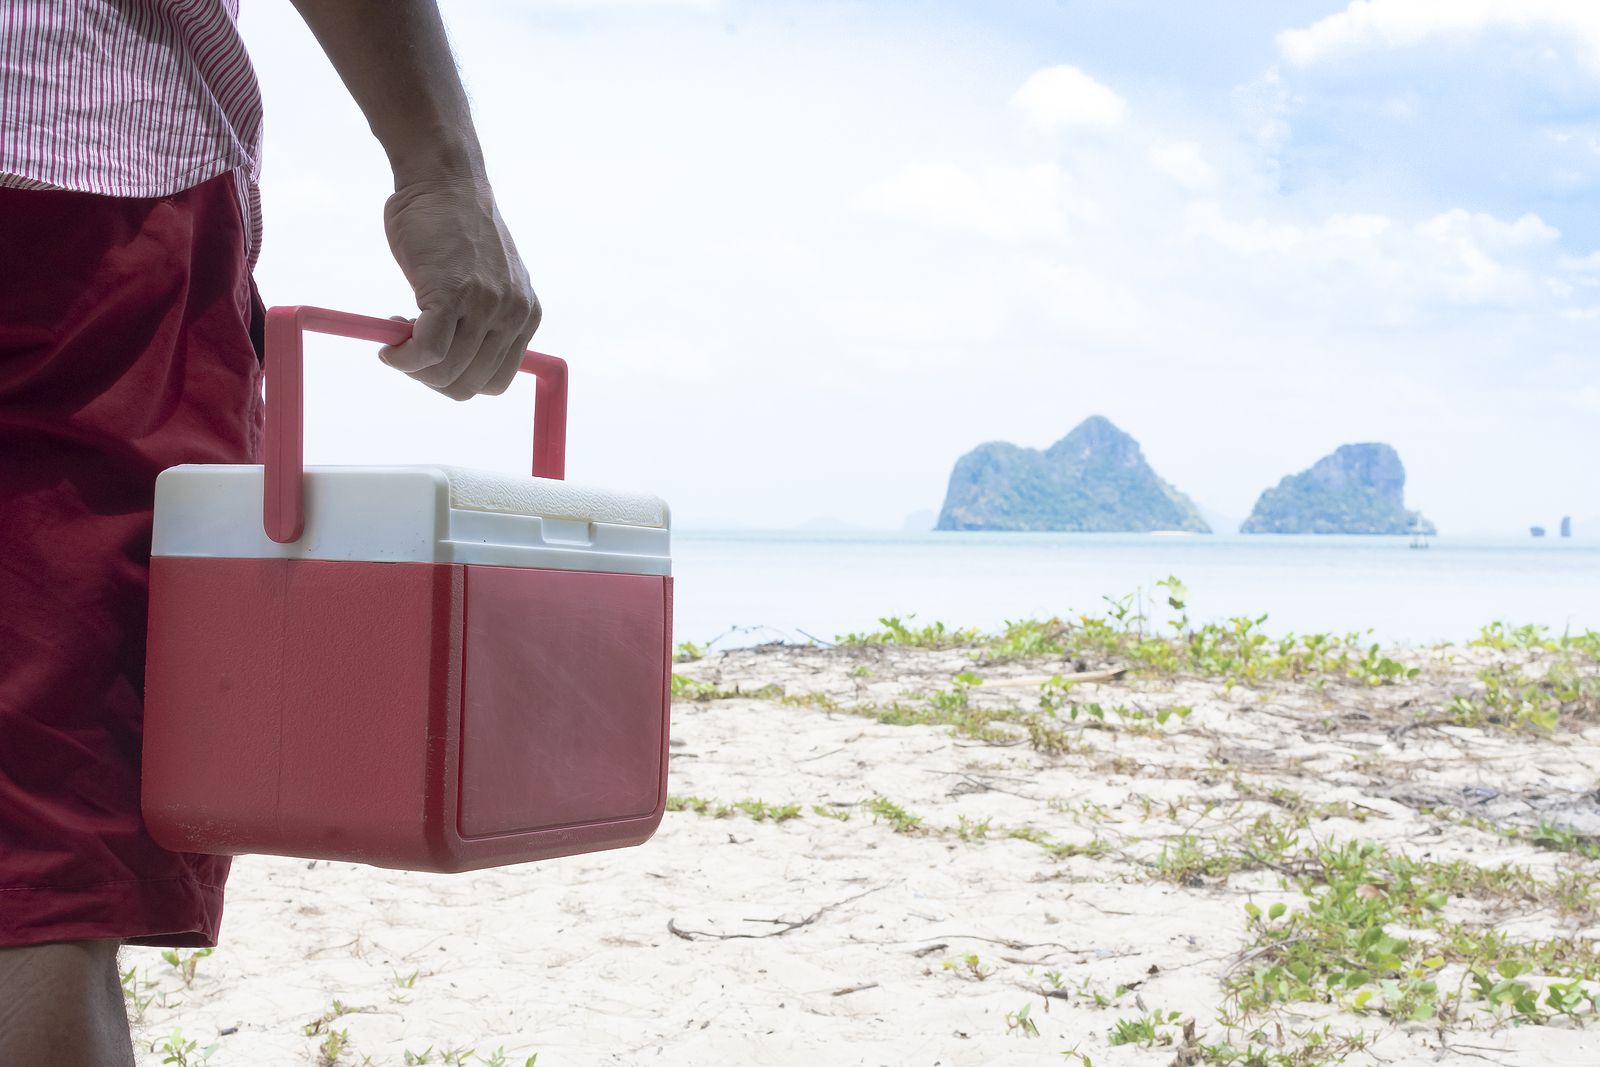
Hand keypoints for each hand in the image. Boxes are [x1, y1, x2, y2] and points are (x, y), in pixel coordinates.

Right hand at [379, 176, 540, 399]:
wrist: (444, 179)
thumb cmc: (453, 227)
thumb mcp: (486, 282)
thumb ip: (481, 320)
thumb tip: (452, 364)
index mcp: (526, 315)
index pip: (496, 382)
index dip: (457, 381)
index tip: (432, 361)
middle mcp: (514, 314)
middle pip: (471, 385)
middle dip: (432, 380)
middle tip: (407, 355)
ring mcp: (487, 305)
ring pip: (447, 372)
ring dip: (412, 368)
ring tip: (396, 341)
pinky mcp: (454, 294)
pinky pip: (427, 351)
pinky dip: (402, 358)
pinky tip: (388, 347)